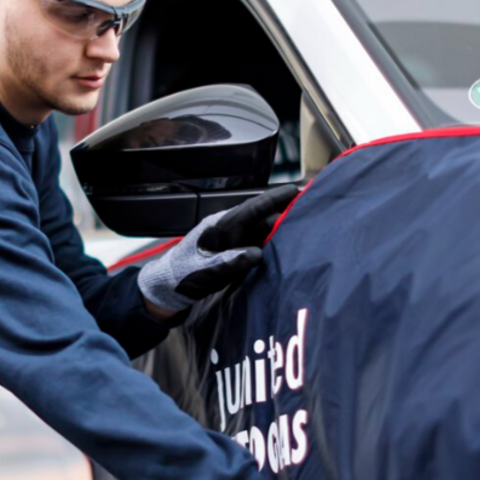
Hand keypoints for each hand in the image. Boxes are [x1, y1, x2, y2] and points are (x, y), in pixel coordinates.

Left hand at [137, 184, 298, 312]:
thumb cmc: (180, 275)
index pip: (251, 209)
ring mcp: (235, 242)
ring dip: (283, 232)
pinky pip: (260, 247)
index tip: (295, 191)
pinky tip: (290, 250)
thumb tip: (257, 254)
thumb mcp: (204, 270)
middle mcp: (230, 231)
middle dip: (286, 214)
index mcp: (220, 226)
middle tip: (312, 211)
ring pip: (264, 233)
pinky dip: (275, 247)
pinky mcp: (237, 255)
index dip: (274, 199)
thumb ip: (229, 262)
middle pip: (263, 219)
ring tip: (308, 229)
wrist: (167, 288)